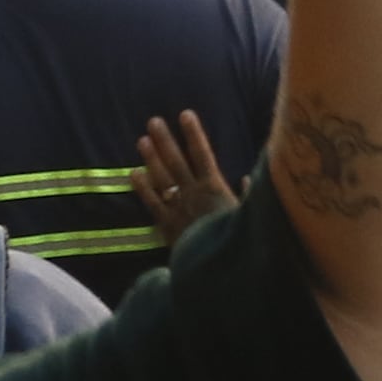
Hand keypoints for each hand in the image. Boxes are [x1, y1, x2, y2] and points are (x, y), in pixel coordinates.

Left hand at [134, 110, 235, 239]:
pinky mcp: (167, 224)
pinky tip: (134, 173)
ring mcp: (178, 207)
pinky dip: (143, 188)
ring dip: (151, 158)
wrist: (220, 265)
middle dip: (165, 140)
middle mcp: (194, 193)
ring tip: (142, 140)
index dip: (193, 134)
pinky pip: (152, 203)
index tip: (186, 114)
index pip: (202, 154)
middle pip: (177, 161)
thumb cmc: (236, 239)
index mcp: (215, 187)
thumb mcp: (246, 214)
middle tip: (153, 121)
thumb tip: (247, 178)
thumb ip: (246, 194)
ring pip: (162, 178)